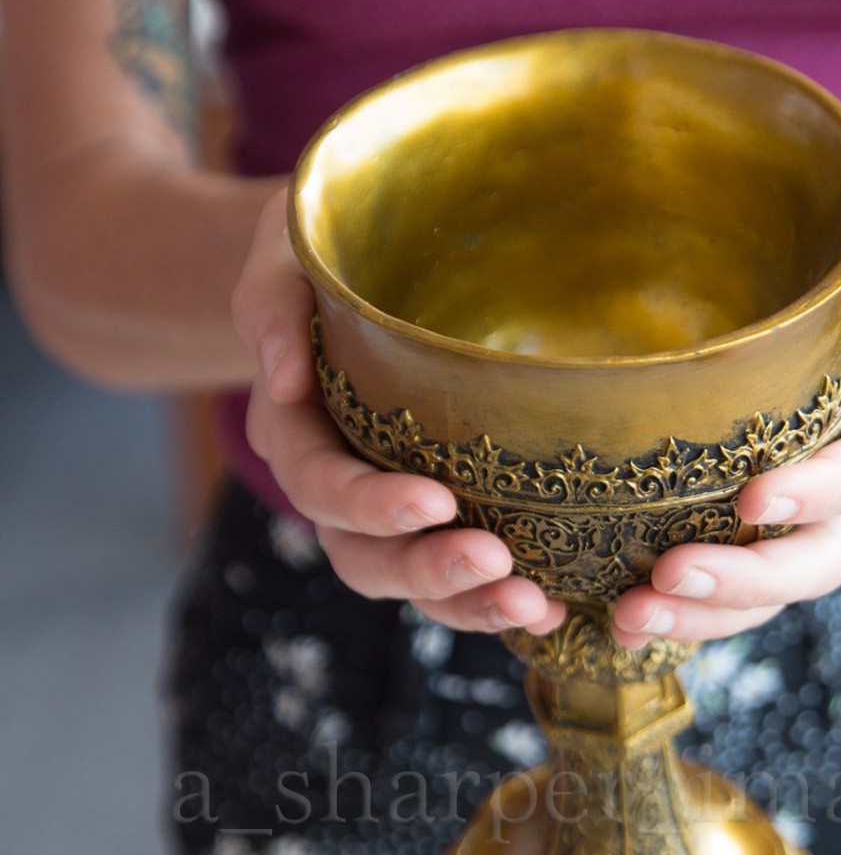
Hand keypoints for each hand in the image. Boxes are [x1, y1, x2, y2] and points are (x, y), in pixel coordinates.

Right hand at [231, 188, 566, 636]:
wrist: (370, 260)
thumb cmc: (329, 244)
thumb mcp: (288, 247)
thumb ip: (273, 300)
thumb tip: (279, 378)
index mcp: (293, 428)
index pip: (317, 482)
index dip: (369, 503)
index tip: (435, 499)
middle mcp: (336, 483)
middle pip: (364, 556)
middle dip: (427, 570)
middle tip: (497, 563)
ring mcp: (388, 510)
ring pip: (411, 581)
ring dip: (467, 603)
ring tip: (532, 604)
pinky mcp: (439, 516)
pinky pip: (456, 578)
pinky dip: (494, 600)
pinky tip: (553, 610)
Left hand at [611, 144, 840, 647]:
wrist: (811, 254)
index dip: (823, 493)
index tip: (751, 498)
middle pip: (824, 554)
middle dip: (749, 580)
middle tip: (666, 577)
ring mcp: (804, 505)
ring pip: (774, 588)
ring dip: (706, 613)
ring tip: (626, 618)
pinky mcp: (752, 520)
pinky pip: (730, 584)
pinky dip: (682, 610)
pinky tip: (614, 618)